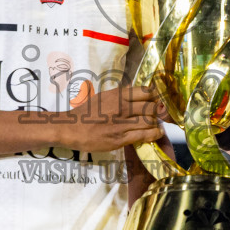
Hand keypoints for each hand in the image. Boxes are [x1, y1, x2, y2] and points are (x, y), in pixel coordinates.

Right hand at [50, 85, 164, 152]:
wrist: (70, 128)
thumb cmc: (85, 112)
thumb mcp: (102, 97)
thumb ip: (119, 94)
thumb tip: (133, 90)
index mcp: (117, 96)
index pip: (145, 92)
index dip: (156, 96)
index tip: (158, 99)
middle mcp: (121, 107)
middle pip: (150, 107)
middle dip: (158, 111)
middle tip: (159, 114)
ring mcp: (121, 124)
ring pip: (149, 121)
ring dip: (156, 123)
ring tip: (157, 124)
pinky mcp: (120, 138)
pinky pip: (143, 135)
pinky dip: (154, 134)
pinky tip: (157, 133)